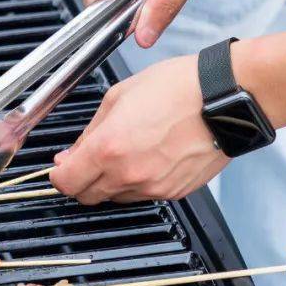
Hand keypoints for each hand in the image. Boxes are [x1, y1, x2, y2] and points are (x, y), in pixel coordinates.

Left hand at [49, 56, 227, 205]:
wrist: (226, 97)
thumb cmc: (180, 88)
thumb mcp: (119, 96)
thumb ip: (91, 130)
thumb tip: (74, 152)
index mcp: (108, 148)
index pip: (65, 182)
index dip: (59, 175)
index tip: (62, 166)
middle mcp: (128, 174)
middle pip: (88, 196)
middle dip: (82, 180)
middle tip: (89, 159)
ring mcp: (153, 187)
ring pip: (117, 197)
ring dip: (111, 181)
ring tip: (127, 150)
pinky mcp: (174, 192)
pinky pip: (145, 195)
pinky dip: (139, 182)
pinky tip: (149, 156)